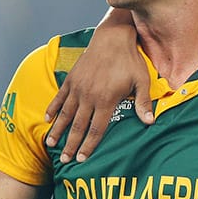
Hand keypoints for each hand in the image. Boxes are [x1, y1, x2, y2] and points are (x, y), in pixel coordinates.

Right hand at [43, 19, 152, 163]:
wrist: (113, 38)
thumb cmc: (130, 61)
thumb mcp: (142, 81)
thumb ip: (143, 102)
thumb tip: (150, 122)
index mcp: (106, 101)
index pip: (96, 129)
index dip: (89, 145)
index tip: (82, 159)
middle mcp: (89, 97)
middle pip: (78, 126)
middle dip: (71, 144)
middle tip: (65, 160)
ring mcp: (78, 88)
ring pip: (66, 114)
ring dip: (58, 130)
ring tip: (50, 144)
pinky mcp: (72, 79)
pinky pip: (60, 97)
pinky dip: (53, 108)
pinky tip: (47, 119)